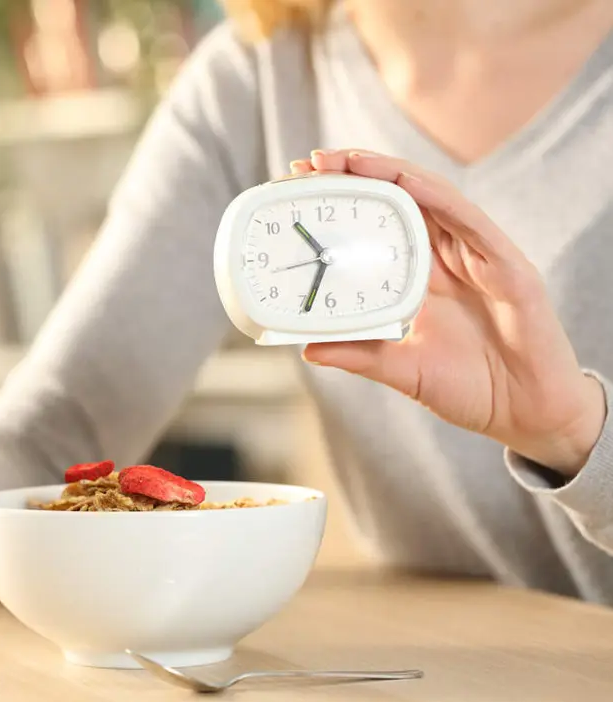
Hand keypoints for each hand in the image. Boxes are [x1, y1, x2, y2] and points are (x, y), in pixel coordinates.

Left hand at [291, 150, 604, 476]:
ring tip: (349, 160)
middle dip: (357, 173)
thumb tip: (308, 348)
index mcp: (423, 275)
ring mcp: (479, 256)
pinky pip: (470, 221)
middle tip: (312, 162)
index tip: (300, 185)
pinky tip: (407, 182)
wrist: (527, 414)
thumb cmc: (472, 388)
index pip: (380, 222)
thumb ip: (359, 355)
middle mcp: (449, 257)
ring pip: (432, 197)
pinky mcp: (508, 266)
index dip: (345, 200)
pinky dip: (437, 197)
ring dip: (390, 173)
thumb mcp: (401, 370)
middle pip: (401, 198)